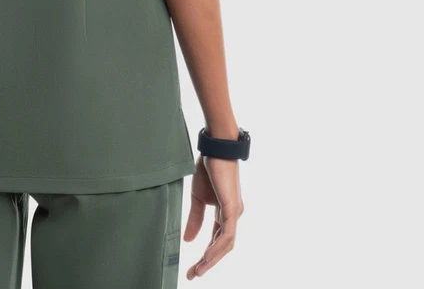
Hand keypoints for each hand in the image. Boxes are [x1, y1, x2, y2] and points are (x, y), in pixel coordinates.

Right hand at [183, 157, 243, 278]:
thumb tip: (188, 240)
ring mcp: (234, 213)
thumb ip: (195, 219)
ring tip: (198, 270)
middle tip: (193, 275)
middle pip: (222, 247)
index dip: (204, 255)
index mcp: (225, 213)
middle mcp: (233, 216)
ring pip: (226, 244)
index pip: (215, 240)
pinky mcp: (233, 208)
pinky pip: (227, 234)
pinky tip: (206, 255)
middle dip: (208, 263)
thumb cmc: (208, 169)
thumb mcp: (198, 198)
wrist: (215, 149)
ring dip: (212, 259)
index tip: (191, 268)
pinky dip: (217, 246)